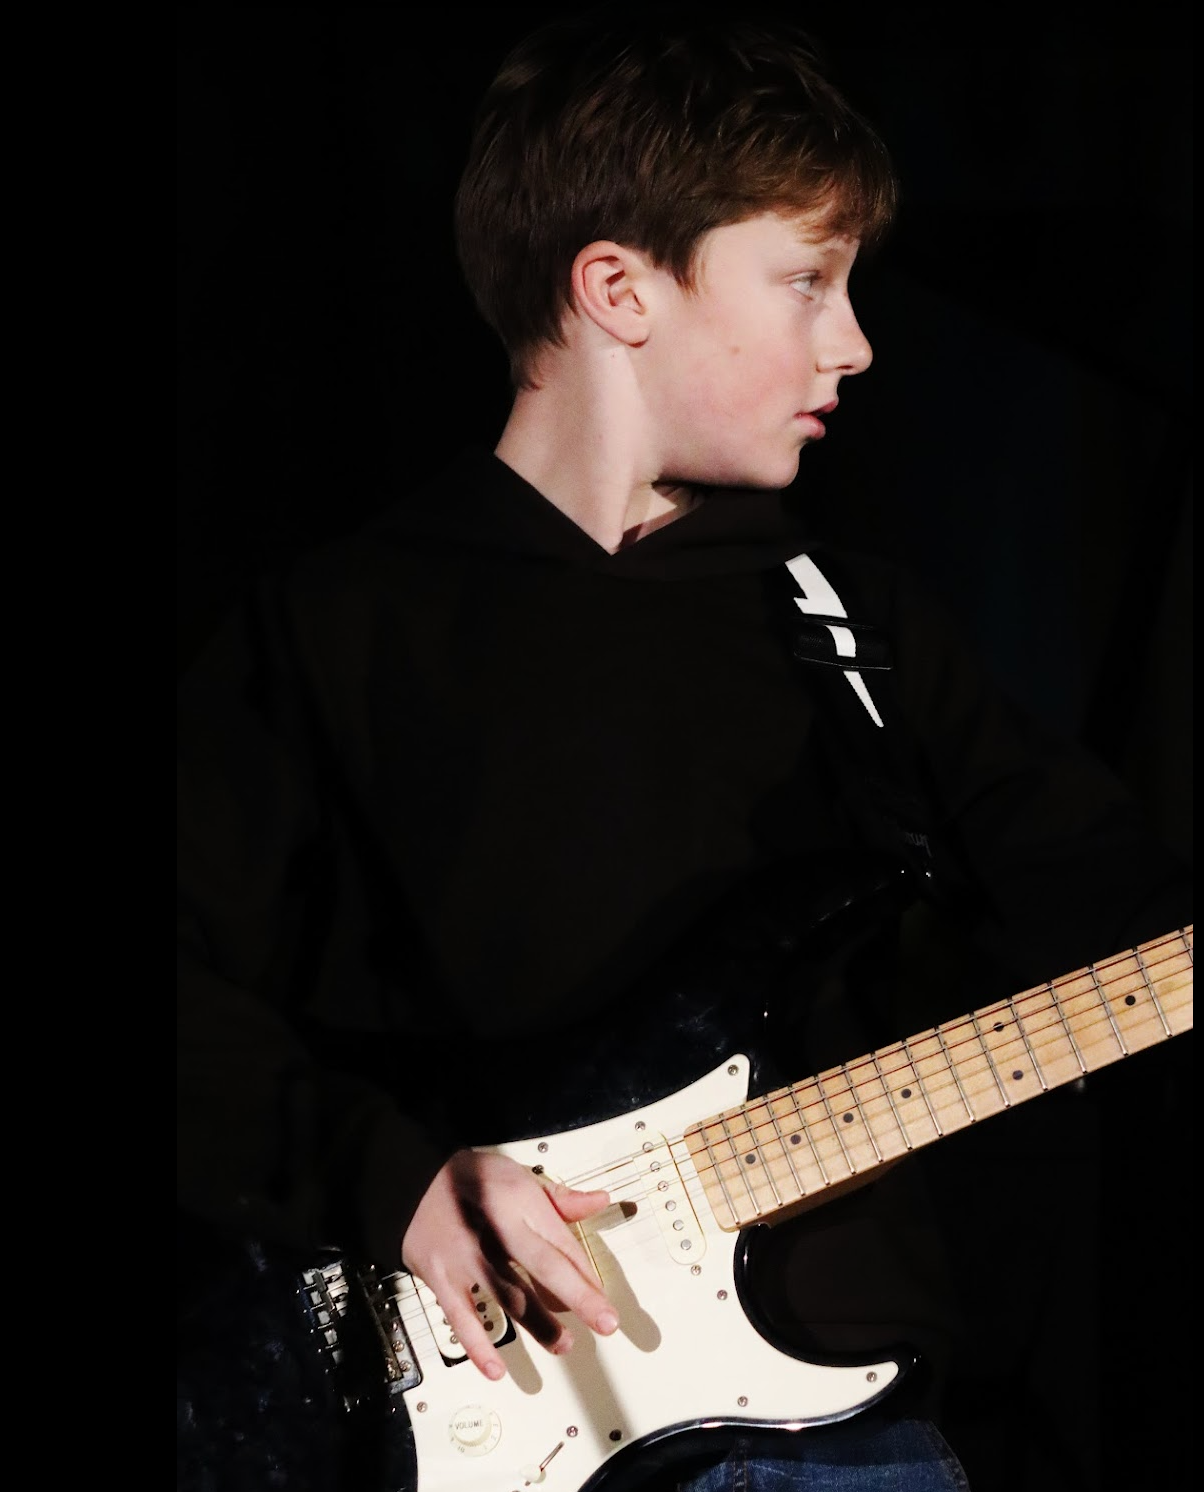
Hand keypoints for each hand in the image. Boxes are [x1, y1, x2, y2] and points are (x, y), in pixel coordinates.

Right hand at [401, 1148, 617, 1379]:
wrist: (409, 1181)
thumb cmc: (470, 1178)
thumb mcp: (516, 1174)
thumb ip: (559, 1196)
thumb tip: (599, 1201)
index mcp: (519, 1202)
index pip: (561, 1242)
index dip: (586, 1274)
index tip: (604, 1300)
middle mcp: (496, 1230)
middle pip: (543, 1266)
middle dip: (578, 1296)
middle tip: (605, 1323)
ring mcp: (468, 1257)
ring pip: (508, 1295)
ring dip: (538, 1324)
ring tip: (563, 1345)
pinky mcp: (442, 1279)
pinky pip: (461, 1317)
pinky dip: (478, 1345)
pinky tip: (495, 1369)